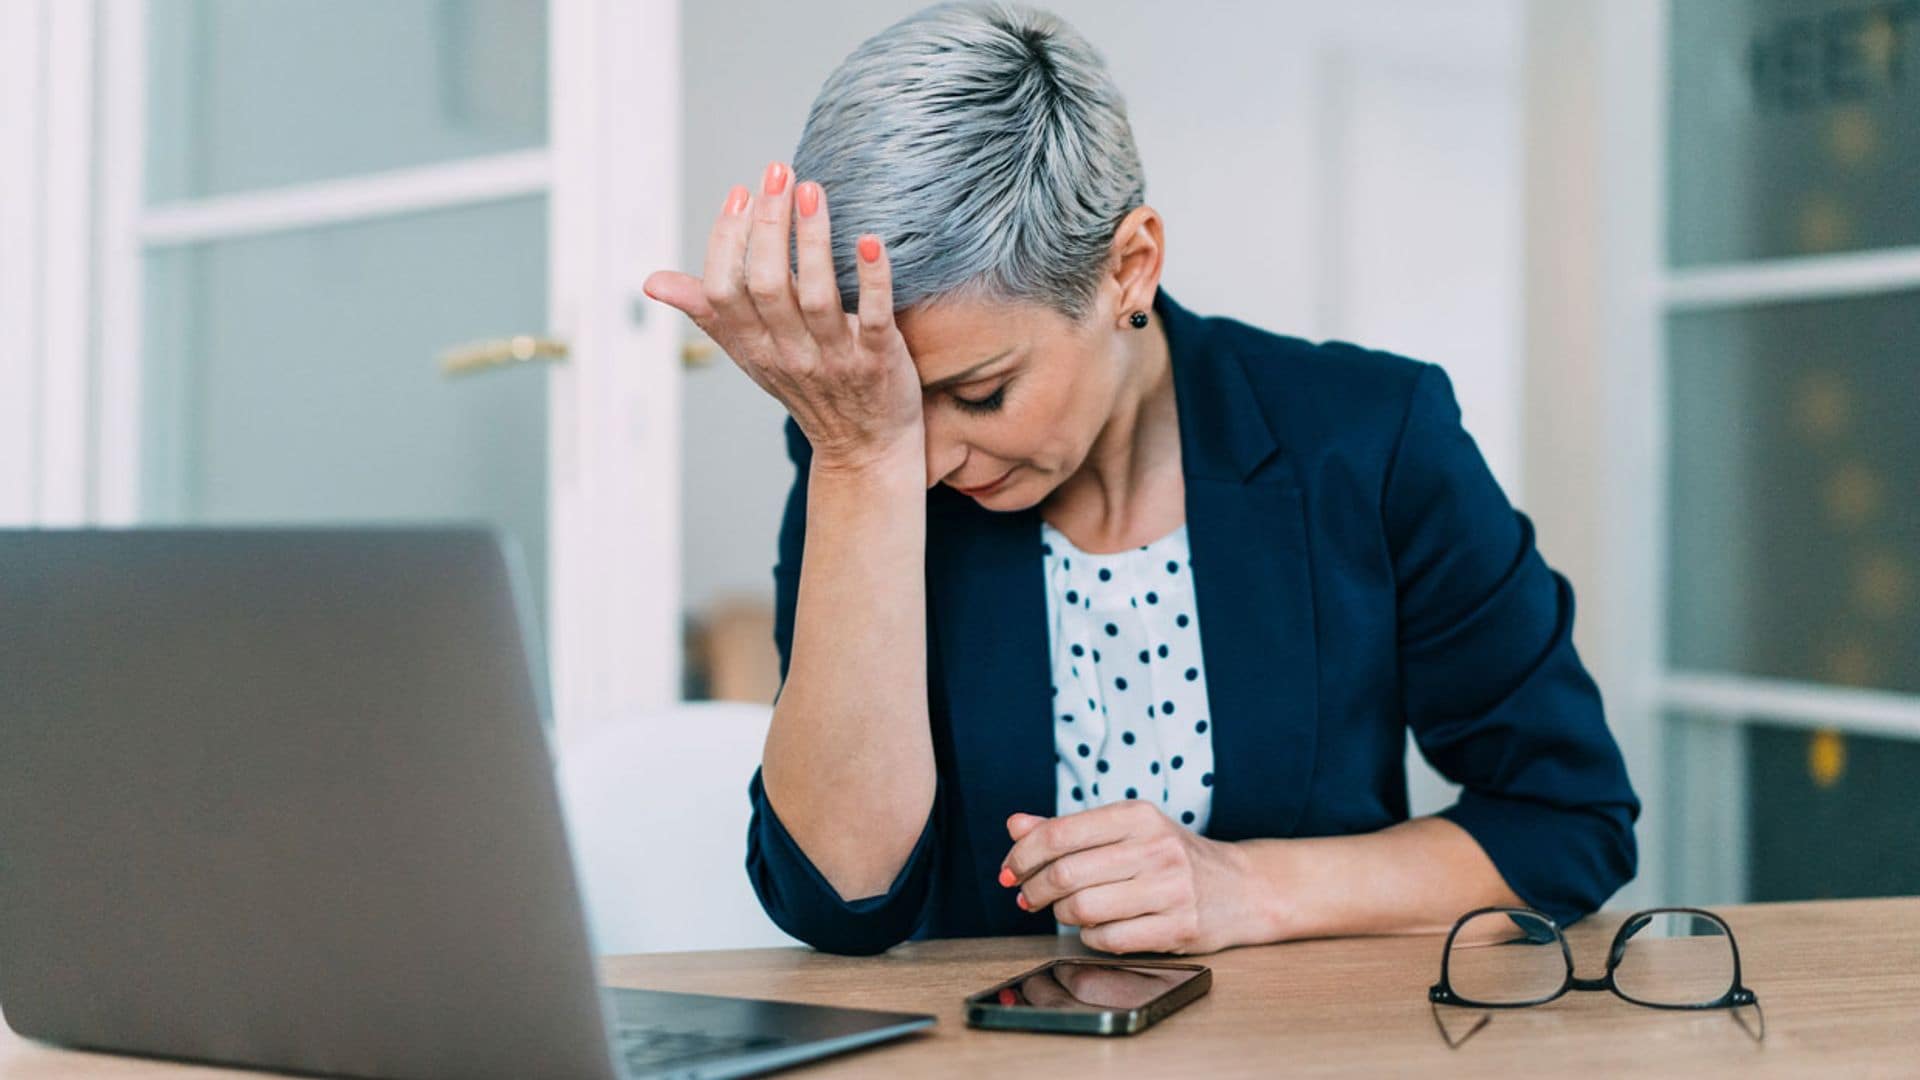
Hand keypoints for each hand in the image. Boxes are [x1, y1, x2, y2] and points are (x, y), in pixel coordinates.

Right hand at [642, 161, 923, 472]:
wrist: (864, 449)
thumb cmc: (806, 388)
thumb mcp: (750, 355)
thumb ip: (709, 313)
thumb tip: (652, 282)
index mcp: (752, 347)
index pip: (724, 290)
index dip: (728, 239)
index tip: (741, 191)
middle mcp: (788, 353)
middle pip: (767, 285)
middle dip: (769, 224)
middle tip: (779, 171)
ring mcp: (834, 359)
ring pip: (817, 296)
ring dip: (813, 239)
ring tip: (812, 189)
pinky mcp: (879, 362)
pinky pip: (875, 317)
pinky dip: (873, 278)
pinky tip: (870, 239)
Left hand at [998, 803, 1271, 954]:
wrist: (1241, 887)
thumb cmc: (1172, 857)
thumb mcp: (1126, 830)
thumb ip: (1069, 829)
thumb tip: (1015, 825)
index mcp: (1137, 816)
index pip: (1060, 833)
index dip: (1023, 855)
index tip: (1010, 871)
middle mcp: (1155, 848)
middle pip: (1066, 874)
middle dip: (1035, 889)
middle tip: (1027, 897)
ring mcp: (1170, 890)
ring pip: (1084, 909)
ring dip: (1062, 915)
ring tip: (1066, 911)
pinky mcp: (1178, 928)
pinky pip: (1109, 940)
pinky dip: (1090, 937)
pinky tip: (1096, 928)